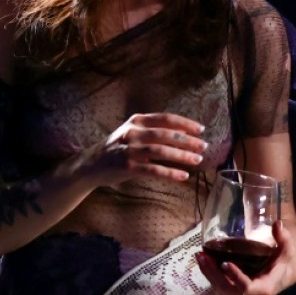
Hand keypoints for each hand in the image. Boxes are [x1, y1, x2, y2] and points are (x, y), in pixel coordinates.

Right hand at [62, 112, 207, 185]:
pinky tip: (183, 176)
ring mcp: (129, 150)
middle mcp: (133, 132)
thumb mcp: (133, 132)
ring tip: (197, 160)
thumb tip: (184, 133)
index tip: (201, 129)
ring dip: (182, 156)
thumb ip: (154, 130)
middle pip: (166, 134)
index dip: (185, 123)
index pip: (165, 118)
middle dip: (187, 140)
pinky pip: (153, 170)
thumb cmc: (118, 148)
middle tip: (204, 146)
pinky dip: (170, 173)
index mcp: (137, 120)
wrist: (91, 164)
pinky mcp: (127, 167)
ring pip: (161, 151)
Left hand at [196, 220, 295, 294]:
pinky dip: (211, 278)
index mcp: (265, 287)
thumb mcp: (286, 248)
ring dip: (209, 275)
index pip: (247, 287)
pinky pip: (220, 291)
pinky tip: (204, 264)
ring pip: (221, 291)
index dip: (235, 277)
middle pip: (228, 290)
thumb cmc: (282, 261)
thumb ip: (283, 237)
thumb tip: (278, 224)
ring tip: (200, 257)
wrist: (281, 275)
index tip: (224, 263)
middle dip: (214, 274)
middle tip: (203, 256)